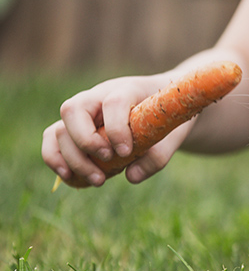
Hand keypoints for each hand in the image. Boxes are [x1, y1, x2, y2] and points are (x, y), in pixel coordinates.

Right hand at [42, 73, 189, 185]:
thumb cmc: (167, 117)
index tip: (126, 152)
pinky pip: (53, 139)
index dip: (116, 128)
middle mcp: (98, 96)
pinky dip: (55, 159)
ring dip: (72, 158)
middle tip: (109, 162)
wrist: (164, 106)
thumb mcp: (174, 134)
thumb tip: (132, 177)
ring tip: (97, 180)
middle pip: (73, 111)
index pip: (113, 102)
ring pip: (59, 129)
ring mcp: (83, 111)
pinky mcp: (75, 126)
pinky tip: (71, 178)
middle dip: (86, 142)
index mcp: (127, 89)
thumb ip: (158, 156)